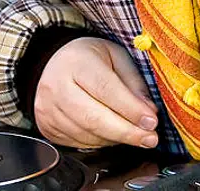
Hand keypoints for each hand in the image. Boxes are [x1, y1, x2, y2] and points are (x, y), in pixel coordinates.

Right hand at [33, 37, 159, 149]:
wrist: (54, 63)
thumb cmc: (88, 59)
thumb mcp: (115, 56)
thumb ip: (133, 82)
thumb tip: (148, 112)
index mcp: (75, 62)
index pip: (105, 89)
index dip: (130, 108)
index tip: (151, 121)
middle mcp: (56, 85)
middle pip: (94, 118)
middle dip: (127, 132)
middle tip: (150, 138)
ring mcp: (49, 108)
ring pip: (87, 134)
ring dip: (116, 139)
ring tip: (134, 134)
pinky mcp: (47, 126)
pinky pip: (78, 143)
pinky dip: (101, 142)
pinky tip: (112, 133)